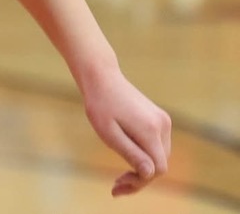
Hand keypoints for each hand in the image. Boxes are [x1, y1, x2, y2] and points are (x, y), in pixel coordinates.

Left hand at [82, 66, 170, 195]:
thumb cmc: (99, 104)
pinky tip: (127, 155)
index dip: (140, 182)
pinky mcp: (159, 118)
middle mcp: (162, 125)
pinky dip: (144, 154)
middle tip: (116, 184)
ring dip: (142, 167)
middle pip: (160, 164)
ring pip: (160, 156)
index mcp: (150, 130)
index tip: (118, 186)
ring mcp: (163, 120)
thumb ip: (130, 153)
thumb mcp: (108, 132)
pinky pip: (156, 145)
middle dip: (140, 177)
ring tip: (120, 174)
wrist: (101, 77)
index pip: (157, 168)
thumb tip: (150, 174)